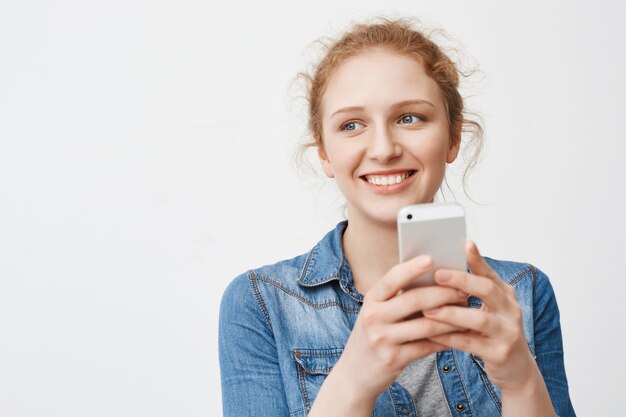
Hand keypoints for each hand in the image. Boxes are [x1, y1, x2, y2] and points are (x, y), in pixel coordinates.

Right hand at [335, 255, 468, 400]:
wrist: (354, 374)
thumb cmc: (372, 336)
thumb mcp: (376, 313)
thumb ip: (396, 298)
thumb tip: (432, 279)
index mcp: (371, 300)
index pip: (392, 279)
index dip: (412, 268)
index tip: (431, 258)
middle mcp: (374, 317)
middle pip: (414, 299)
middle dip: (443, 293)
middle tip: (463, 290)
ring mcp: (382, 339)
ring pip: (426, 325)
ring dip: (451, 318)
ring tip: (466, 312)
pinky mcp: (393, 359)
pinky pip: (427, 347)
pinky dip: (446, 340)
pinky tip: (458, 335)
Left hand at [423, 241, 535, 391]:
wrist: (516, 369)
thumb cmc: (493, 334)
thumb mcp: (489, 310)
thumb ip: (471, 293)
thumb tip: (438, 271)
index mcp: (506, 296)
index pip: (490, 273)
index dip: (477, 259)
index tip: (465, 243)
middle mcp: (511, 311)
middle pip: (487, 289)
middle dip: (461, 280)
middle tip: (437, 274)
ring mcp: (508, 333)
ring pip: (478, 318)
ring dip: (450, 312)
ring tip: (428, 309)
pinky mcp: (500, 354)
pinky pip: (470, 343)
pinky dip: (448, 337)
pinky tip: (431, 334)